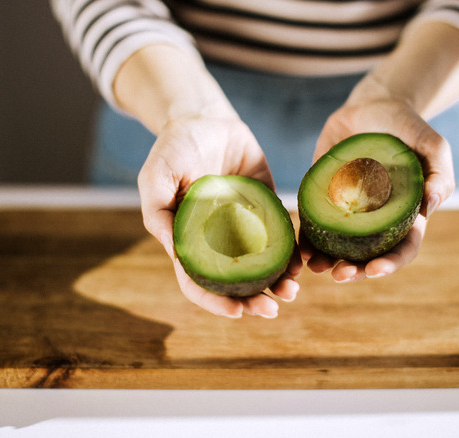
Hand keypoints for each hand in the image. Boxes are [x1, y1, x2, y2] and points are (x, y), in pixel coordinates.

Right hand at [137, 113, 301, 317]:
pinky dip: (292, 252)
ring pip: (262, 264)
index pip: (199, 281)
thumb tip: (176, 253)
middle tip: (273, 309)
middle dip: (254, 300)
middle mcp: (218, 240)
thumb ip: (159, 212)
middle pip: (235, 281)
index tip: (238, 312)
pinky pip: (281, 235)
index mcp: (189, 240)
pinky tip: (302, 261)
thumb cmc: (173, 148)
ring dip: (277, 282)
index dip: (216, 301)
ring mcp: (244, 226)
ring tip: (293, 290)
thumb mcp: (156, 176)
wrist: (205, 118)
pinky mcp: (266, 208)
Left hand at [302, 75, 454, 281]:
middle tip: (340, 275)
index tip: (374, 270)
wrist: (372, 105)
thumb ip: (440, 174)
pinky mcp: (324, 198)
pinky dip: (307, 240)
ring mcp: (349, 212)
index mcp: (405, 215)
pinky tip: (299, 249)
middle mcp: (376, 220)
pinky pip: (314, 224)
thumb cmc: (407, 126)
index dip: (391, 263)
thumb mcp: (432, 145)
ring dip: (328, 262)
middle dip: (355, 271)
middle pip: (368, 256)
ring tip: (315, 268)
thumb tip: (431, 206)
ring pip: (338, 247)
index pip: (403, 248)